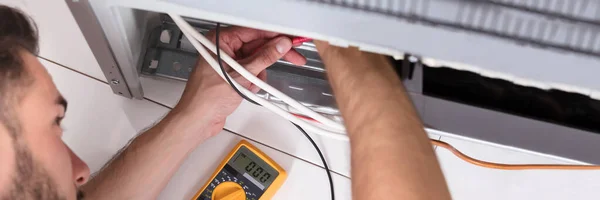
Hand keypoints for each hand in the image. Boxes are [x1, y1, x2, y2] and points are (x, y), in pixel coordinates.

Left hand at [169, 26, 306, 141]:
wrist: (198, 120)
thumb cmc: (206, 98)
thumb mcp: (242, 75)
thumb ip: (264, 58)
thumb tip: (279, 46)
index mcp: (220, 41)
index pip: (253, 32)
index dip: (275, 36)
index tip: (290, 40)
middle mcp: (223, 49)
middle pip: (257, 46)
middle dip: (271, 57)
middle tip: (294, 57)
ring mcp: (227, 62)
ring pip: (256, 61)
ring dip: (259, 74)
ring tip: (252, 84)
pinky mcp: (231, 75)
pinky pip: (251, 72)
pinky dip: (254, 82)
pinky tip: (248, 90)